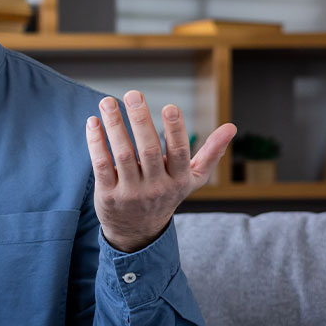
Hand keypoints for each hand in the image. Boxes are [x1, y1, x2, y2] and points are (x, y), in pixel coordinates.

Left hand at [86, 90, 236, 252]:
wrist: (138, 231)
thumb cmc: (167, 195)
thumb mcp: (193, 179)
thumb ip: (211, 153)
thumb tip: (232, 127)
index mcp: (178, 180)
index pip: (179, 152)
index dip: (175, 130)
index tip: (170, 106)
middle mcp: (156, 187)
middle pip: (149, 150)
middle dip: (141, 120)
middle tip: (133, 94)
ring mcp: (131, 193)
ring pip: (123, 154)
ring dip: (115, 126)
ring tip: (107, 101)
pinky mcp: (108, 195)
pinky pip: (102, 165)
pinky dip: (96, 143)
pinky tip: (94, 122)